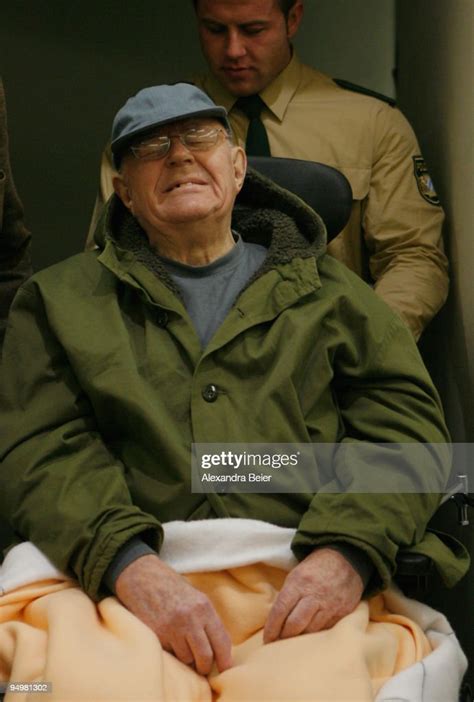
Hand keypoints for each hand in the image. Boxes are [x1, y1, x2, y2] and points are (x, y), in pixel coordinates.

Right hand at [115, 554, 231, 674]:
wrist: (142, 578)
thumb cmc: (171, 588)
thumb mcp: (195, 598)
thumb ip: (207, 620)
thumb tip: (219, 649)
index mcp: (204, 608)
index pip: (221, 641)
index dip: (225, 660)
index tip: (225, 669)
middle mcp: (190, 619)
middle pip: (205, 657)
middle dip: (205, 667)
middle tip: (202, 667)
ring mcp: (172, 628)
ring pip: (186, 659)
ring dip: (186, 659)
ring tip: (181, 647)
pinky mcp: (156, 636)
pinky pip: (170, 655)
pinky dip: (171, 653)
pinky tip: (168, 640)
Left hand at [263, 547, 363, 642]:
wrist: (346, 560)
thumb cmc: (316, 568)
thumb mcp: (297, 575)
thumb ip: (287, 596)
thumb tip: (276, 620)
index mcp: (298, 583)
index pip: (280, 610)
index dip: (272, 628)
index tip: (267, 640)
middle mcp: (314, 595)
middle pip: (295, 624)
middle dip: (284, 638)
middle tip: (278, 645)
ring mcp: (330, 606)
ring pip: (310, 632)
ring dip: (299, 640)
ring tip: (292, 645)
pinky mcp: (342, 613)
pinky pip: (326, 630)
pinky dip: (316, 636)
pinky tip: (310, 639)